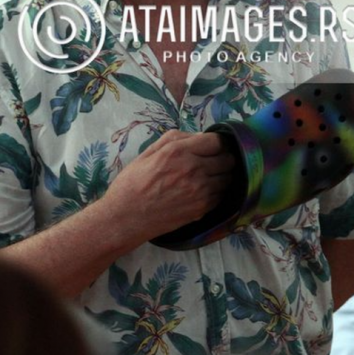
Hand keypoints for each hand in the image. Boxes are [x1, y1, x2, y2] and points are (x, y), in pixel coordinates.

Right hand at [103, 130, 235, 249]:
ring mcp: (200, 191)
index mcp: (179, 152)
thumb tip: (199, 136)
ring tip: (210, 176)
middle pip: (227, 159)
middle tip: (212, 161)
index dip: (216, 142)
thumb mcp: (149, 152)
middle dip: (222, 157)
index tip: (211, 146)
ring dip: (222, 174)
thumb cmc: (132, 182)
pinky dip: (218, 190)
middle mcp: (194, 169)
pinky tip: (204, 190)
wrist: (124, 218)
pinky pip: (222, 194)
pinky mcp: (202, 209)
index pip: (216, 141)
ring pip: (228, 177)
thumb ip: (175, 138)